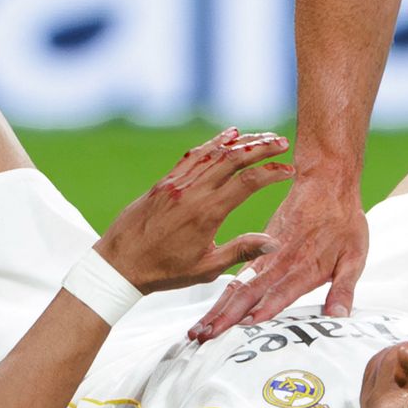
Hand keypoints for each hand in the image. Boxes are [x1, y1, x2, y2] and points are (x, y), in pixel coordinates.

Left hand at [95, 128, 294, 293]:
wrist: (119, 264)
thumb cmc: (163, 271)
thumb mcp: (206, 268)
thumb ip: (241, 251)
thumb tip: (274, 243)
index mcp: (206, 213)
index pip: (247, 183)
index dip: (271, 172)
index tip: (289, 169)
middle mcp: (191, 191)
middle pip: (232, 158)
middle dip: (260, 147)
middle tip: (282, 141)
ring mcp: (176, 183)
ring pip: (213, 153)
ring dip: (240, 142)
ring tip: (261, 136)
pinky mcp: (165, 182)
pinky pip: (193, 156)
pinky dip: (213, 144)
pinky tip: (228, 136)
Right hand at [190, 176, 368, 340]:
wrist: (324, 183)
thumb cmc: (342, 220)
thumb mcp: (355, 256)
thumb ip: (344, 289)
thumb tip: (339, 318)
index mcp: (303, 267)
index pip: (280, 292)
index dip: (264, 310)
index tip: (245, 327)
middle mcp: (279, 264)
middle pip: (248, 294)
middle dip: (226, 318)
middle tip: (206, 338)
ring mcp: (264, 258)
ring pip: (236, 287)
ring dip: (217, 310)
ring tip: (199, 331)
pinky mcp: (257, 251)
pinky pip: (236, 277)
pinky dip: (222, 296)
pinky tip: (211, 311)